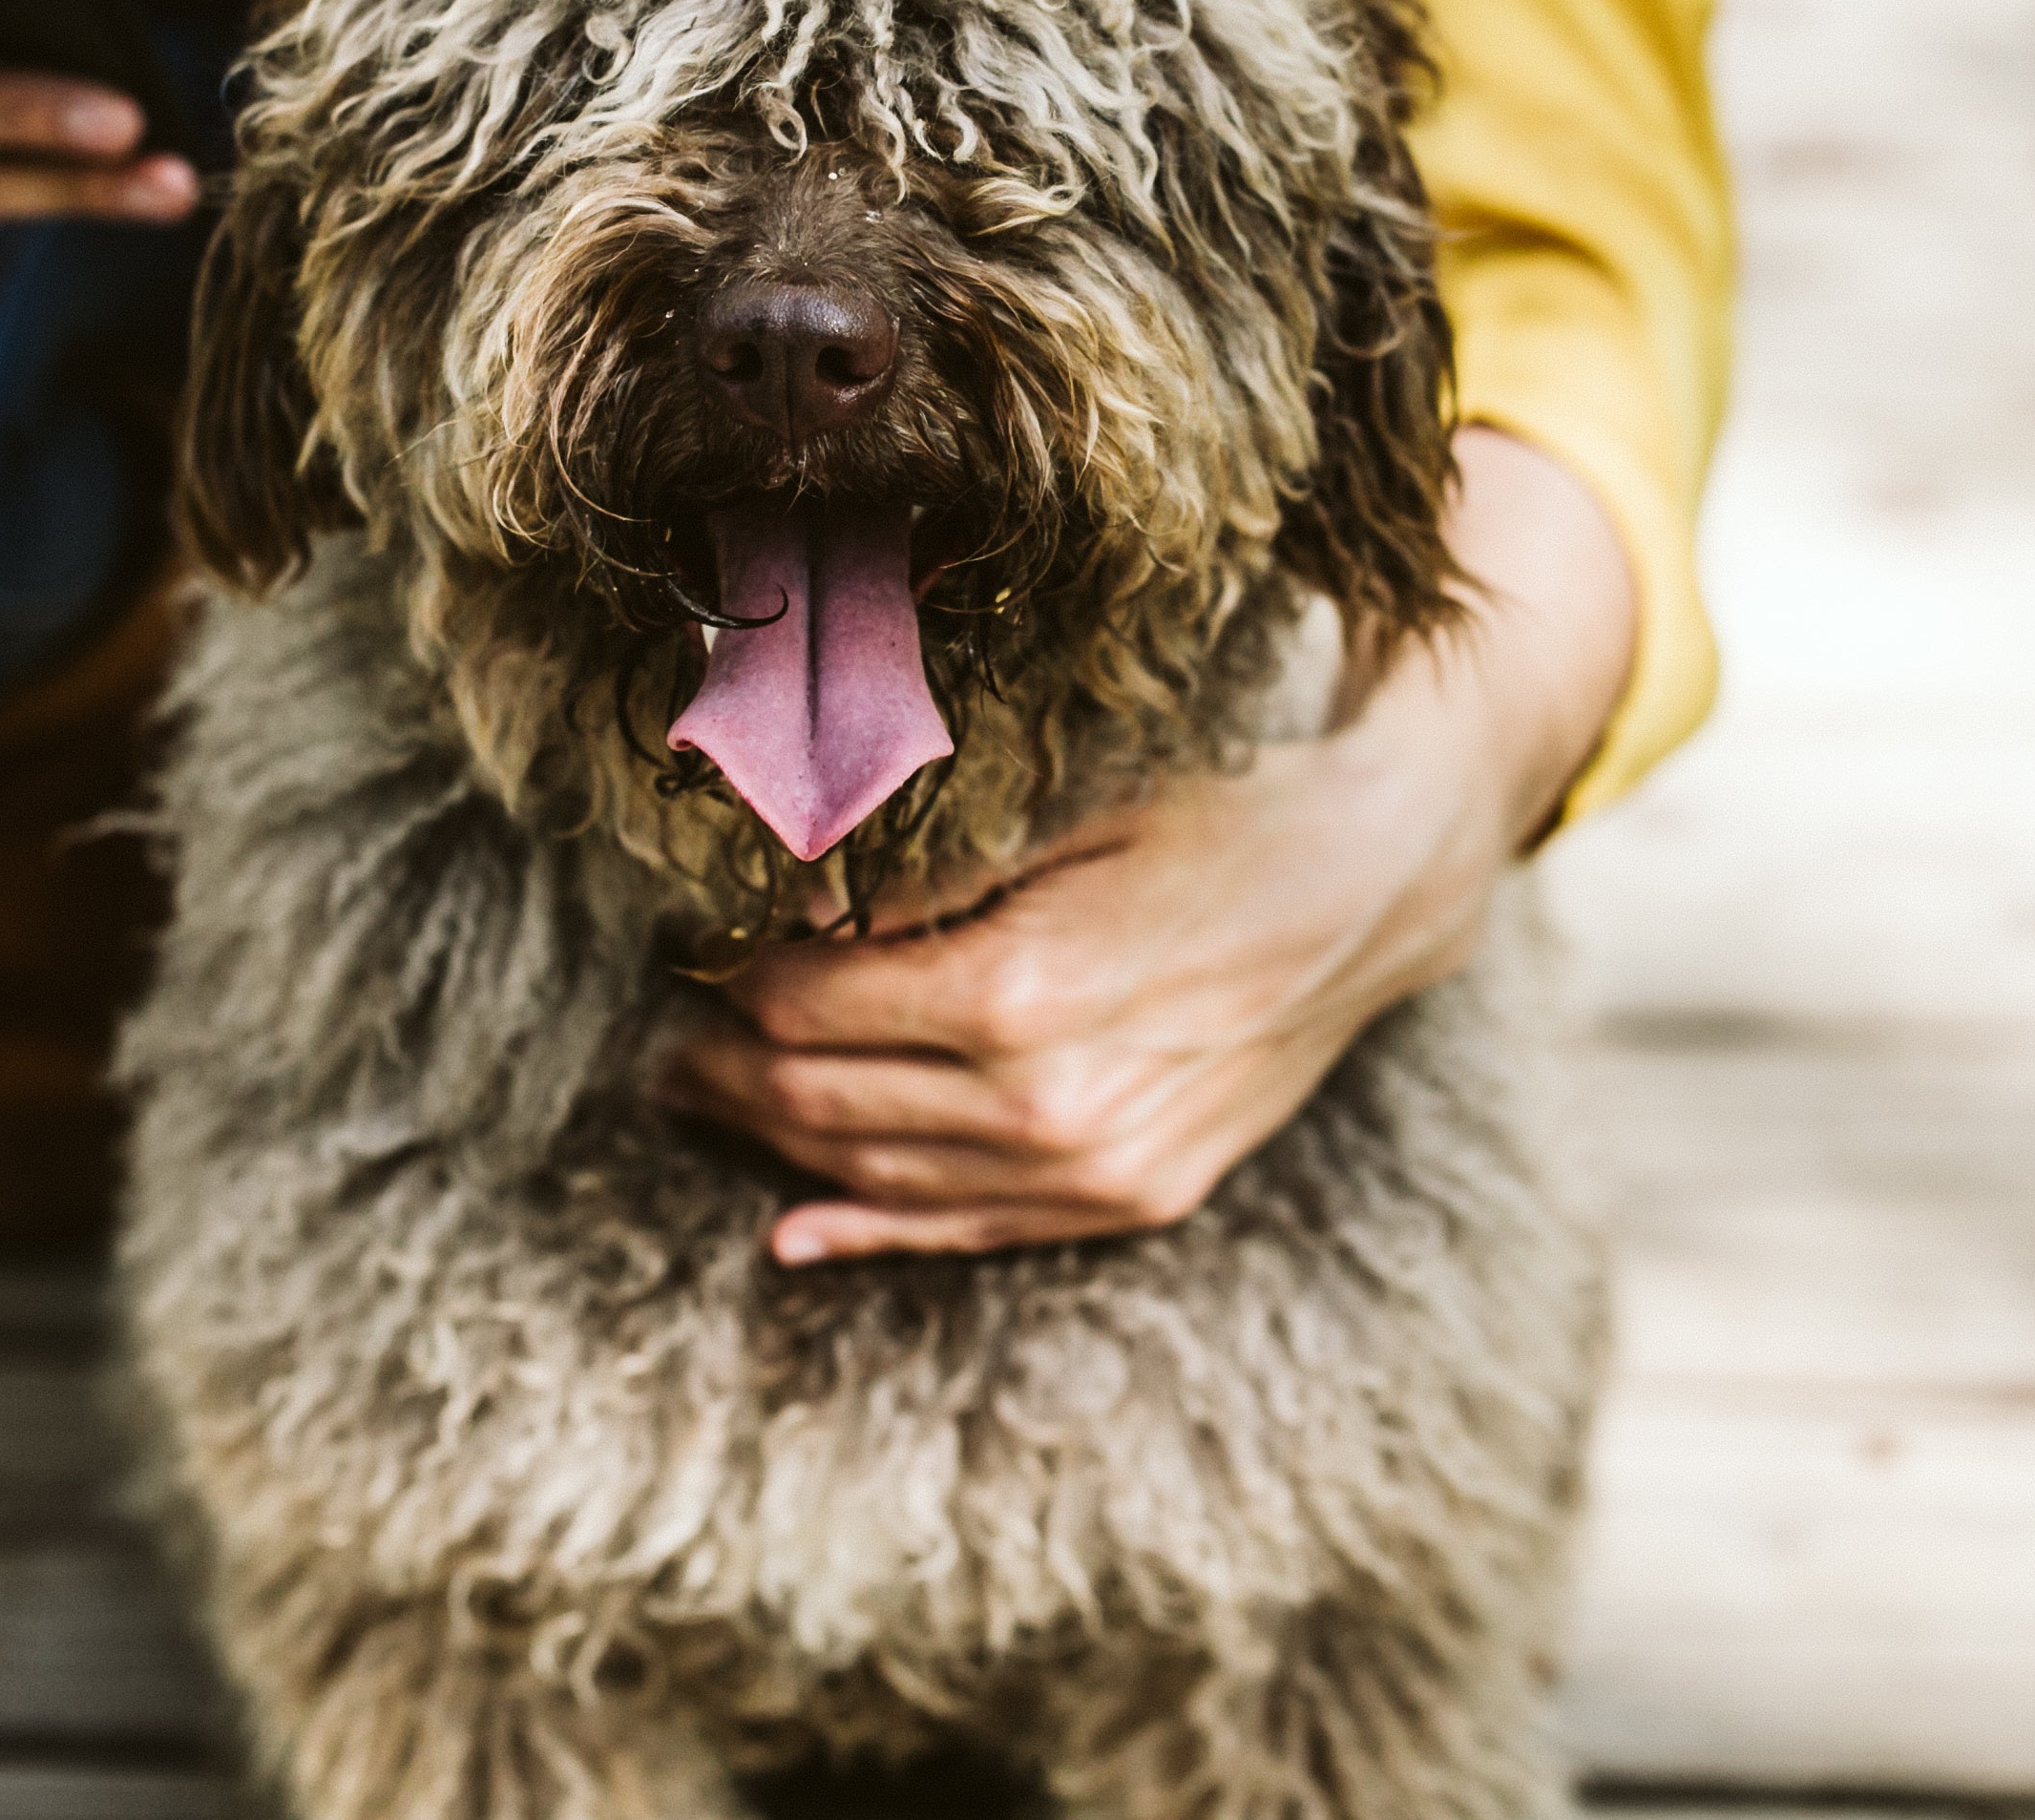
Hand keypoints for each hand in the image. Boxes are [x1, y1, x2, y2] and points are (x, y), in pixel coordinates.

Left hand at [656, 429, 1636, 1264]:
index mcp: (1019, 992)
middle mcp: (1050, 1106)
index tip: (688, 944)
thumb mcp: (1063, 799)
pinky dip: (873, 1231)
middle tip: (656, 1039)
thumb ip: (922, 861)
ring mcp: (1096, 1170)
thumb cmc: (1215, 808)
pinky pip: (970, 1231)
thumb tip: (782, 891)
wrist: (1377, 883)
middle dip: (723, 1068)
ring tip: (700, 1099)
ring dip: (774, 1142)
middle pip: (821, 1102)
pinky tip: (796, 1233)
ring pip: (880, 1175)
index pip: (807, 1005)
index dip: (730, 978)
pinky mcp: (1133, 1197)